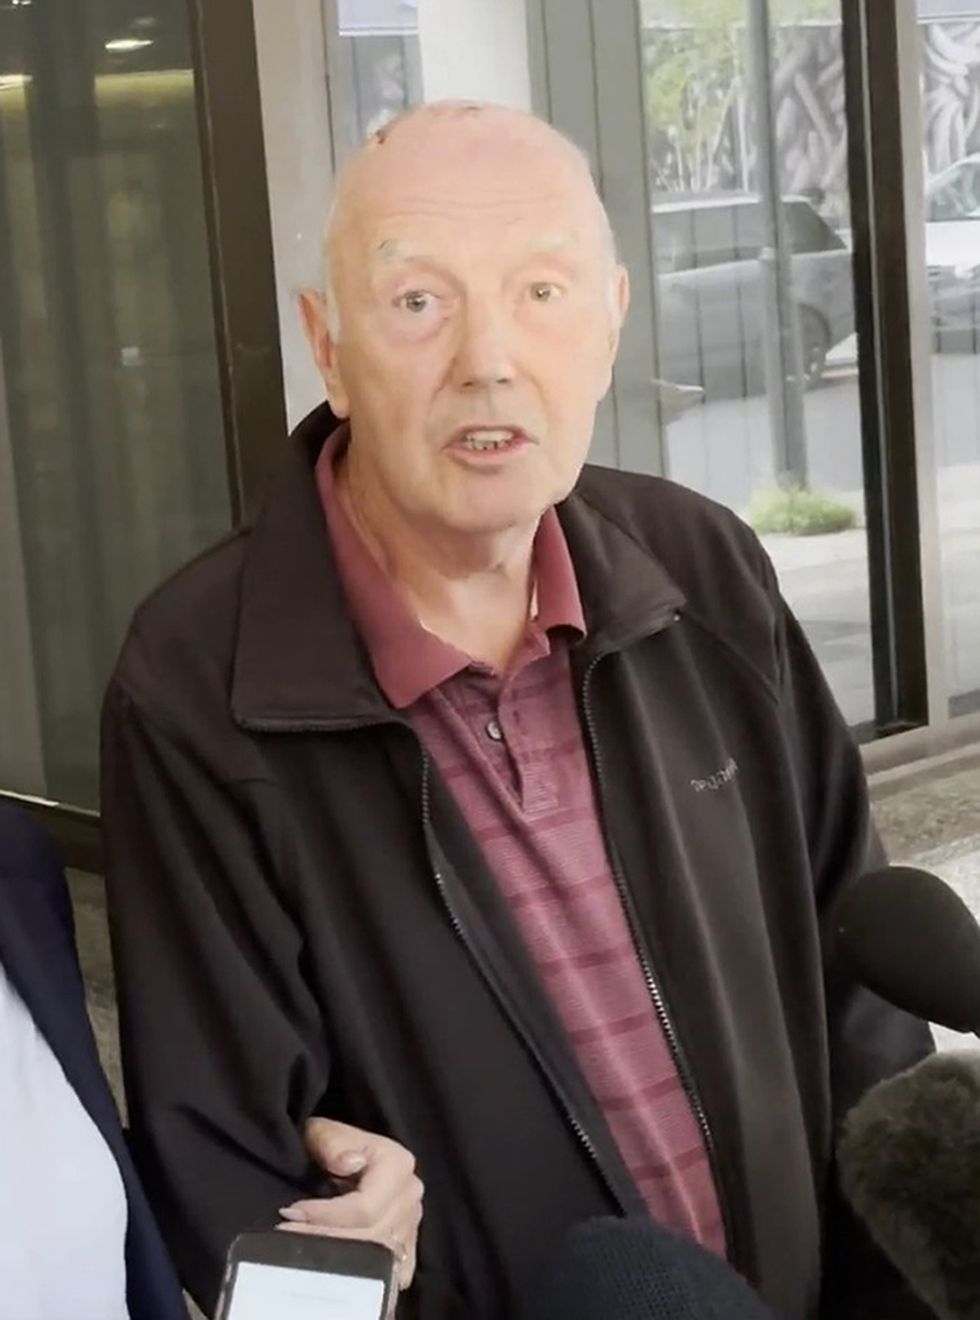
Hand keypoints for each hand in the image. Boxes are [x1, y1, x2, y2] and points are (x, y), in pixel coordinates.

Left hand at [278, 1118, 423, 1292]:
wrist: (348, 1156)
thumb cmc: (335, 1144)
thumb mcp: (326, 1132)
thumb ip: (333, 1143)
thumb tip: (348, 1163)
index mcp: (399, 1165)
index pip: (363, 1208)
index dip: (324, 1216)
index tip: (289, 1214)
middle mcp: (410, 1197)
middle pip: (369, 1238)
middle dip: (323, 1239)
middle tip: (285, 1235)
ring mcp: (411, 1226)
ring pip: (377, 1260)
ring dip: (335, 1260)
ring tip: (298, 1249)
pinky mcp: (406, 1250)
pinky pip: (386, 1274)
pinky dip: (358, 1275)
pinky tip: (328, 1267)